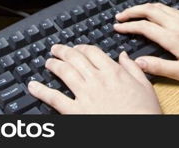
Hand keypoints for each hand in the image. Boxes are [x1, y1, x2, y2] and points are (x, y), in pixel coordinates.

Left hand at [27, 44, 161, 113]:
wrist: (138, 131)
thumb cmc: (144, 112)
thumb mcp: (145, 85)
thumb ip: (133, 68)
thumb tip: (124, 55)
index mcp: (113, 72)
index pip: (93, 52)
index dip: (82, 47)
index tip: (78, 48)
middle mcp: (97, 80)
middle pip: (76, 59)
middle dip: (64, 52)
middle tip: (56, 49)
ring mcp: (85, 95)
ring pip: (64, 73)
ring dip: (54, 65)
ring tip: (48, 62)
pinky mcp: (76, 112)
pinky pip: (54, 98)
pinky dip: (42, 91)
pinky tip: (33, 86)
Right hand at [114, 2, 178, 81]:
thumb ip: (159, 66)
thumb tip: (139, 62)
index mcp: (173, 37)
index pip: (144, 27)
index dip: (128, 26)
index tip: (117, 27)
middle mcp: (178, 23)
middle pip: (149, 9)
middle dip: (131, 10)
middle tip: (120, 15)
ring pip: (159, 5)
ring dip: (143, 6)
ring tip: (133, 12)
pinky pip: (169, 7)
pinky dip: (156, 7)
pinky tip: (156, 13)